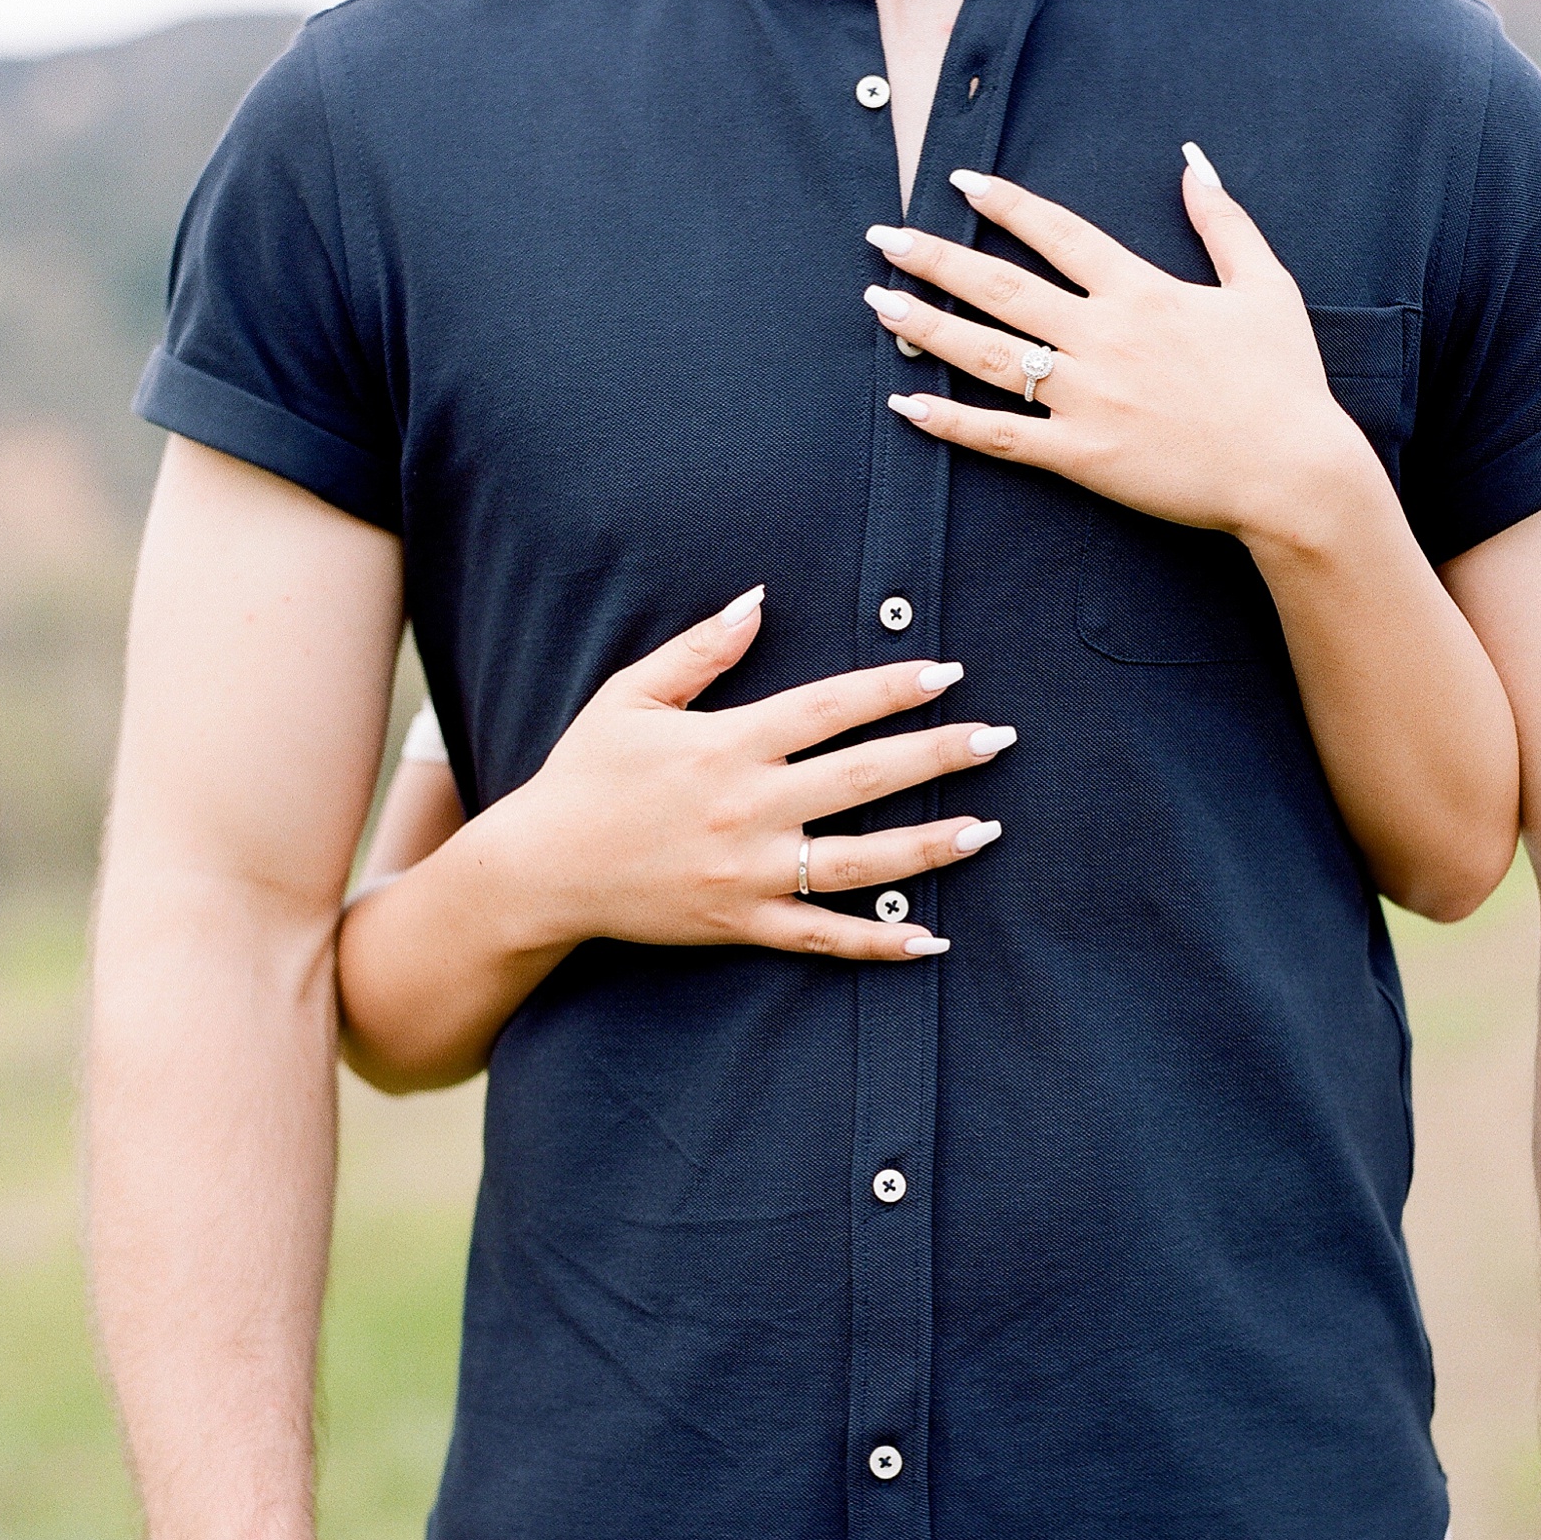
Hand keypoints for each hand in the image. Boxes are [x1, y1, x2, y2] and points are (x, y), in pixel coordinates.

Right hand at [474, 590, 1012, 962]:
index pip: (829, 708)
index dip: (892, 688)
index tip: (947, 672)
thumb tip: (759, 596)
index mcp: (726, 744)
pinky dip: (878, 943)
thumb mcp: (630, 697)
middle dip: (937, 755)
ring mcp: (747, 872)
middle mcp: (746, 808)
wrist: (541, 870)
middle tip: (999, 739)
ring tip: (986, 829)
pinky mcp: (741, 924)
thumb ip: (700, 649)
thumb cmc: (585, 775)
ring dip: (928, 847)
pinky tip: (932, 939)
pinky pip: (823, 937)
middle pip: (862, 778)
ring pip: (858, 863)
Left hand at [861, 149, 1382, 553]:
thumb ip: (1223, 220)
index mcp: (1142, 291)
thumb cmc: (1285, 383)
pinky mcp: (1083, 456)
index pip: (1057, 233)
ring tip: (880, 304)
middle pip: (1002, 287)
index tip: (959, 182)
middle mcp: (1104, 337)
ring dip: (928, 327)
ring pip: (989, 355)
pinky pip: (1002, 437)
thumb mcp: (1265, 285)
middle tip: (884, 238)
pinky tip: (906, 405)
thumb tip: (1193, 161)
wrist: (1292, 472)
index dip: (1006, 204)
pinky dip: (950, 423)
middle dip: (936, 257)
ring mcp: (1088, 398)